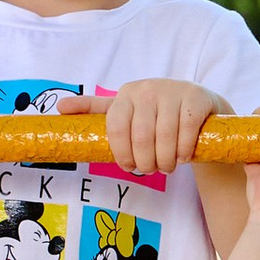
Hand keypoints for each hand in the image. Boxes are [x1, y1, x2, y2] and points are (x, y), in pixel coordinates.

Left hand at [103, 79, 225, 176]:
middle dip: (146, 162)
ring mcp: (173, 91)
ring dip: (166, 160)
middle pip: (141, 137)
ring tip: (167, 167)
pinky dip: (184, 150)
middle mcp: (147, 89)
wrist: (200, 106)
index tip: (129, 166)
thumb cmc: (158, 113)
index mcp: (126, 93)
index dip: (122, 154)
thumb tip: (59, 108)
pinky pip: (186, 130)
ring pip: (164, 137)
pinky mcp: (195, 98)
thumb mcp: (127, 110)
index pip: (116, 129)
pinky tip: (183, 157)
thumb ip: (95, 110)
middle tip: (151, 170)